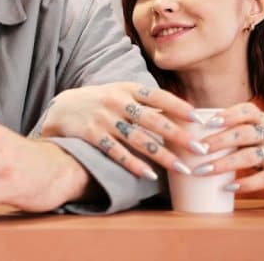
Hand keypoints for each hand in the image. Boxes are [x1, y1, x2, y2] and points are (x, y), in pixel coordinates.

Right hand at [38, 82, 202, 178]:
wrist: (63, 107)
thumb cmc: (101, 101)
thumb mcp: (121, 92)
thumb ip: (146, 102)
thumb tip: (182, 111)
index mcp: (128, 89)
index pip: (158, 96)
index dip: (179, 107)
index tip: (199, 119)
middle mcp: (117, 102)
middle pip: (153, 121)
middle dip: (179, 136)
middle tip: (200, 149)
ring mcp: (104, 119)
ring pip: (139, 140)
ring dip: (162, 156)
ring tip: (182, 169)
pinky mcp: (92, 135)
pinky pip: (116, 152)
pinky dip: (133, 164)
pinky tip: (150, 174)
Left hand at [195, 102, 263, 196]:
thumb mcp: (256, 134)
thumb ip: (233, 130)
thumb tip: (191, 130)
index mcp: (263, 120)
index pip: (248, 111)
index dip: (229, 115)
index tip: (209, 122)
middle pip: (246, 133)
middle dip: (220, 140)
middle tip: (199, 149)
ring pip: (252, 156)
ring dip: (225, 163)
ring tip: (205, 170)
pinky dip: (246, 183)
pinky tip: (228, 187)